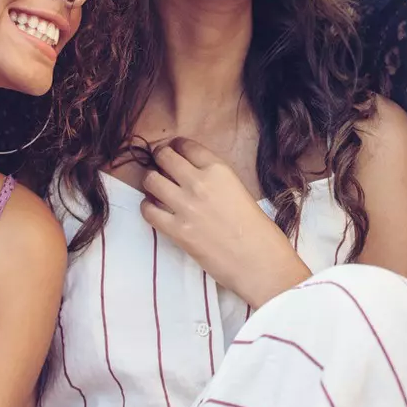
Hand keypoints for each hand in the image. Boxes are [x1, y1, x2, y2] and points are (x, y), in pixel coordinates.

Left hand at [139, 139, 311, 308]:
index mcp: (219, 169)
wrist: (258, 260)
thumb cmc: (256, 228)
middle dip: (159, 158)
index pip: (186, 145)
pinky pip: (148, 210)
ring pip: (151, 180)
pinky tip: (154, 209)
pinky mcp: (177, 230)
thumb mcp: (238, 189)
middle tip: (159, 165)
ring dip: (150, 181)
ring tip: (155, 187)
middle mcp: (199, 183)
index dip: (175, 146)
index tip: (173, 150)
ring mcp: (186, 206)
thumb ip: (215, 179)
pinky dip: (147, 207)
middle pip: (164, 156)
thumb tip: (192, 176)